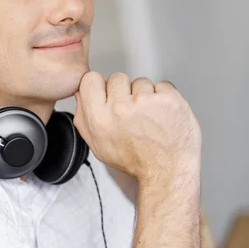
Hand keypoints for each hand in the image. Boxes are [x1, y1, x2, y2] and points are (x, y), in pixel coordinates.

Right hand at [74, 72, 201, 184]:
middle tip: (132, 112)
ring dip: (145, 95)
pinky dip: (164, 97)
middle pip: (117, 77)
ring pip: (140, 82)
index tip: (108, 95)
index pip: (90, 79)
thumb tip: (80, 95)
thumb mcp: (98, 146)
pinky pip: (162, 85)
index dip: (100, 86)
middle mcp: (120, 108)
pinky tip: (162, 114)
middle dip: (124, 91)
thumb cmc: (135, 160)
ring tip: (149, 117)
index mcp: (99, 118)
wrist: (167, 170)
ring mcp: (145, 101)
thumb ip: (84, 118)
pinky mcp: (168, 98)